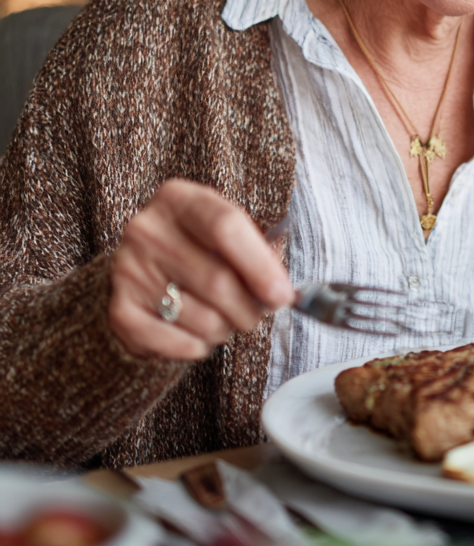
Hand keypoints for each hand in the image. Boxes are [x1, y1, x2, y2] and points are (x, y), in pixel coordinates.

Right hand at [109, 179, 293, 359]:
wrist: (145, 267)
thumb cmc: (201, 247)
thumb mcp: (229, 232)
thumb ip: (260, 251)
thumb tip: (281, 292)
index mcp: (180, 198)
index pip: (226, 226)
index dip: (260, 266)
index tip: (283, 295)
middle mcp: (147, 229)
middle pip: (217, 280)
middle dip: (250, 308)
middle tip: (259, 314)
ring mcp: (128, 269)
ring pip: (201, 318)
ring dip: (226, 329)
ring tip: (226, 320)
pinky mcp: (118, 309)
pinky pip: (173, 342)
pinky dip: (197, 347)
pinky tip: (200, 335)